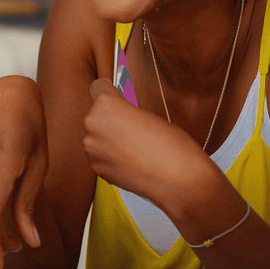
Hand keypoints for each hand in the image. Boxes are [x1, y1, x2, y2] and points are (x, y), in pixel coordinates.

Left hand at [83, 79, 210, 206]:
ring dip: (109, 139)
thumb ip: (127, 111)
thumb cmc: (172, 145)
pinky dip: (111, 157)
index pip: (98, 88)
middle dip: (110, 119)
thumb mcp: (148, 115)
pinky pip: (100, 155)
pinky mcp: (96, 168)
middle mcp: (92, 125)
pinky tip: (131, 161)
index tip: (115, 94)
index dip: (109, 91)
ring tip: (134, 148)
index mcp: (106, 105)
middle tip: (132, 128)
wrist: (178, 180)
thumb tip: (119, 114)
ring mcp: (92, 148)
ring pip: (97, 136)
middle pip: (97, 115)